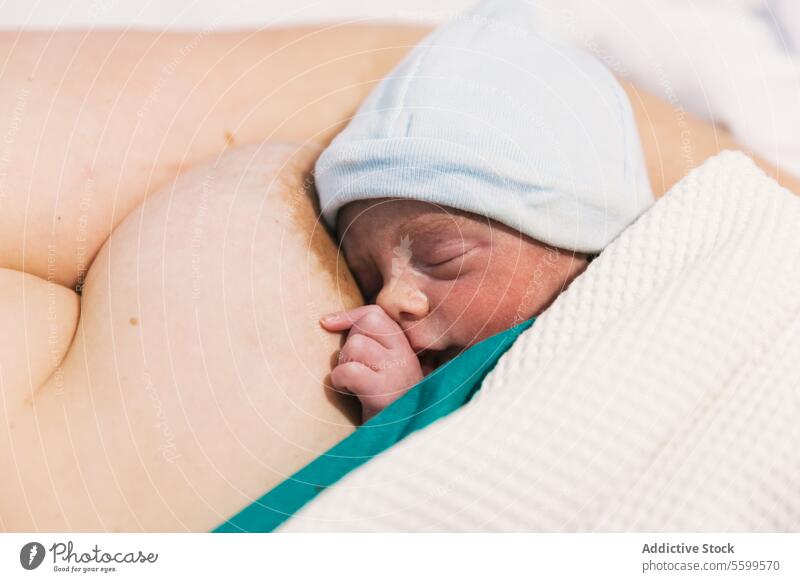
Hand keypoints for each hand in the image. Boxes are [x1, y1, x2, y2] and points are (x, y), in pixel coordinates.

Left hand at [320, 305, 422, 421]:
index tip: (327, 324)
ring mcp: (397, 374)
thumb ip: (368, 344)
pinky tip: (347, 391)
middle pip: (368, 323)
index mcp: (405, 349)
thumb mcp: (381, 370)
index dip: (349, 316)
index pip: (377, 313)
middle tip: (352, 366)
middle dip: (349, 342)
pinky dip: (340, 380)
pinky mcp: (383, 394)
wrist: (397, 440)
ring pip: (356, 345)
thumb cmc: (380, 404)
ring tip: (350, 382)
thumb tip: (326, 321)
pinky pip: (351, 371)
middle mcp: (405, 357)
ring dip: (344, 363)